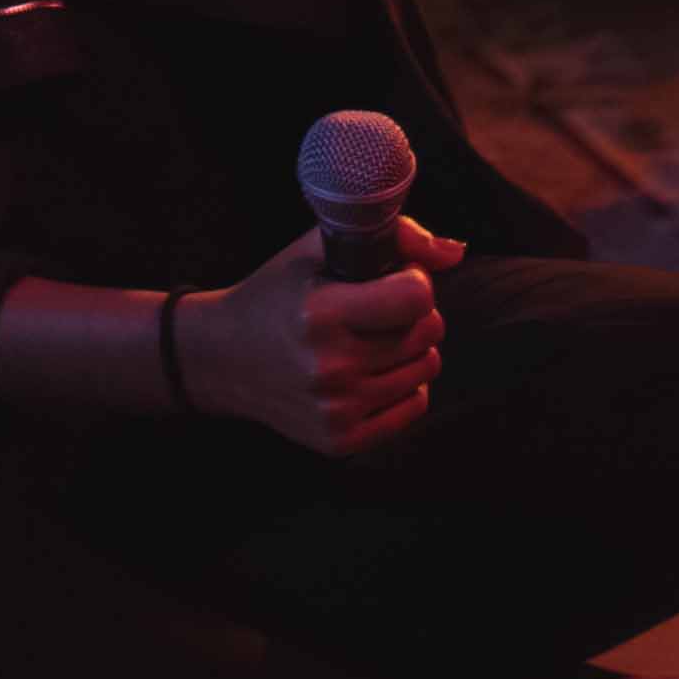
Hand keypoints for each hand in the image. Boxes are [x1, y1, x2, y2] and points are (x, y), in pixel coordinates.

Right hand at [196, 212, 466, 456]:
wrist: (223, 359)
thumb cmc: (277, 294)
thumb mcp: (317, 249)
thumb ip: (392, 237)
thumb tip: (455, 254)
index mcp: (320, 314)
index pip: (416, 298)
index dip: (415, 280)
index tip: (394, 278)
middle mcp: (329, 367)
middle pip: (427, 332)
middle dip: (414, 313)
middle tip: (381, 309)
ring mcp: (336, 410)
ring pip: (427, 368)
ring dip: (411, 348)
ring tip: (375, 338)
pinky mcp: (341, 441)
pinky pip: (415, 406)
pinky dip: (405, 384)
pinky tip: (374, 369)